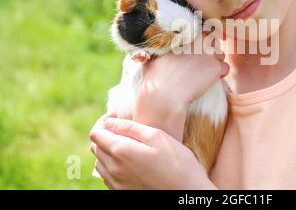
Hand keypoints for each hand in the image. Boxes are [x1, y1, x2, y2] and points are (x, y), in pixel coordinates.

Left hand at [89, 117, 217, 189]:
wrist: (187, 191)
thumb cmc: (177, 161)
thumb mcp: (157, 136)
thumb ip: (130, 127)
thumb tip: (110, 122)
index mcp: (121, 152)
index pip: (96, 134)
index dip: (103, 122)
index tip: (115, 116)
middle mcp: (114, 169)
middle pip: (96, 147)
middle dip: (104, 133)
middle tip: (121, 127)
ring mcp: (116, 184)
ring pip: (99, 162)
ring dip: (107, 149)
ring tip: (126, 143)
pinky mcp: (121, 192)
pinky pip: (107, 175)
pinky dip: (111, 164)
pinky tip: (129, 160)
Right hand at [133, 33, 228, 138]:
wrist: (165, 94)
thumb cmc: (155, 77)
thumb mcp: (151, 57)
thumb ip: (153, 49)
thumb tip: (143, 50)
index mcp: (185, 34)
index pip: (202, 29)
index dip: (200, 40)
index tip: (197, 49)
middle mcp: (199, 39)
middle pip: (213, 41)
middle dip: (209, 50)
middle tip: (200, 63)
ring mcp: (209, 53)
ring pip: (220, 54)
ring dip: (215, 62)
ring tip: (204, 73)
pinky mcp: (216, 67)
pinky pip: (225, 68)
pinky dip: (220, 74)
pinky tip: (211, 80)